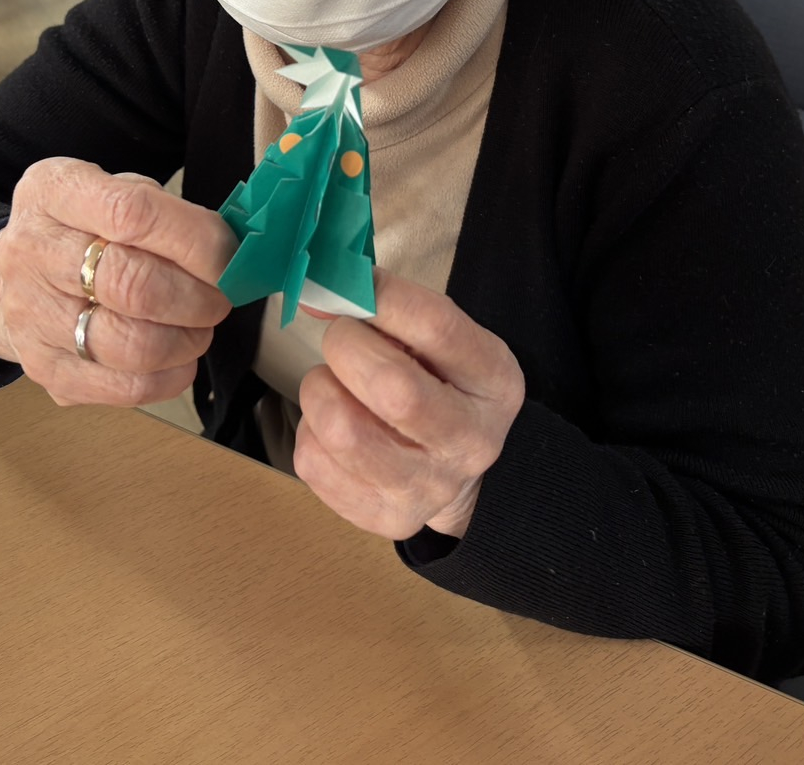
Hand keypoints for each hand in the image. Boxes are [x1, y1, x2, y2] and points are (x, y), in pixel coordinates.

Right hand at [0, 158, 234, 406]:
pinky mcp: (44, 369)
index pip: (132, 214)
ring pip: (131, 345)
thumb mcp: (110, 189)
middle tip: (220, 296)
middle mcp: (33, 251)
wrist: (8, 277)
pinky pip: (123, 388)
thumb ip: (164, 210)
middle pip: (133, 285)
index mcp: (54, 192)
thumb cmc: (79, 228)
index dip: (195, 240)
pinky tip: (178, 358)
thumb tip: (232, 251)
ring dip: (187, 341)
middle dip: (198, 297)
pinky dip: (169, 377)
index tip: (228, 256)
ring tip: (199, 327)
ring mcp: (33, 316)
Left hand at [293, 268, 524, 541]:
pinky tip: (335, 423)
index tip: (348, 287)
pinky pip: (313, 462)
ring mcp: (426, 488)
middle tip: (340, 337)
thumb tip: (319, 293)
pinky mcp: (381, 516)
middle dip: (346, 347)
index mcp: (494, 382)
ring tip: (333, 383)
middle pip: (392, 388)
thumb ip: (391, 309)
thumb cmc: (439, 384)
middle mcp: (470, 442)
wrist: (456, 470)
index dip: (380, 298)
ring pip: (342, 429)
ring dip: (320, 390)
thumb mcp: (440, 340)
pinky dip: (309, 431)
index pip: (436, 326)